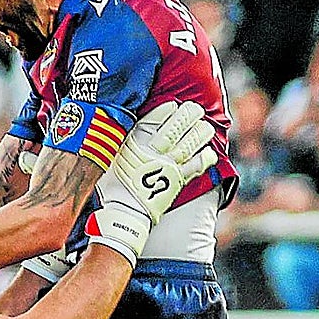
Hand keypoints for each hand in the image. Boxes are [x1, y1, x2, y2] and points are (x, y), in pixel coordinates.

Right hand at [85, 101, 216, 263]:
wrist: (123, 214)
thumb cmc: (112, 187)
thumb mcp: (109, 159)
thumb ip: (118, 142)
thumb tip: (118, 126)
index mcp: (136, 144)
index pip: (155, 119)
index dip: (167, 109)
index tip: (173, 104)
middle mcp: (154, 152)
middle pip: (177, 127)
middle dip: (189, 114)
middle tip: (195, 108)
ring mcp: (168, 166)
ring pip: (190, 143)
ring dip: (200, 132)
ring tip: (205, 125)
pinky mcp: (177, 181)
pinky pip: (196, 166)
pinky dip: (205, 157)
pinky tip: (209, 151)